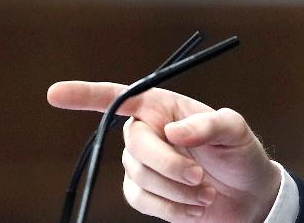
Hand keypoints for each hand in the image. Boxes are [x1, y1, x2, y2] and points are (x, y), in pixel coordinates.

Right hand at [48, 81, 280, 221]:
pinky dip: (171, 208)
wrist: (248, 196)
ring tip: (205, 192)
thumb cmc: (240, 154)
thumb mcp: (236, 131)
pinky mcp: (144, 193)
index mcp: (163, 107)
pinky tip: (195, 206)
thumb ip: (209, 124)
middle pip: (133, 146)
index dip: (85, 95)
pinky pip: (142, 201)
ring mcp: (142, 164)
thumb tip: (175, 131)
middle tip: (200, 176)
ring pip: (139, 177)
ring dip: (176, 190)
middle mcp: (148, 132)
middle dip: (167, 165)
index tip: (55, 94)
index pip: (119, 97)